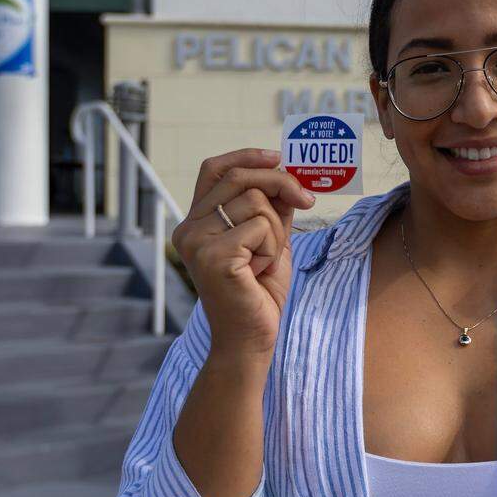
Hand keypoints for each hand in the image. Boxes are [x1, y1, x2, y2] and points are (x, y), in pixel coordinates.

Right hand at [171, 148, 315, 361]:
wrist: (251, 340)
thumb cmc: (259, 293)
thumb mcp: (270, 241)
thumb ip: (272, 208)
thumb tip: (288, 174)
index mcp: (195, 222)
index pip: (214, 169)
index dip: (247, 156)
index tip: (278, 157)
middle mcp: (188, 228)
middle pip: (241, 178)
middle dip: (282, 184)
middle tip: (307, 201)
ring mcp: (197, 241)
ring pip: (257, 203)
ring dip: (277, 232)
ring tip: (265, 261)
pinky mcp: (214, 256)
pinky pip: (262, 228)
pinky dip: (273, 248)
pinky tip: (260, 272)